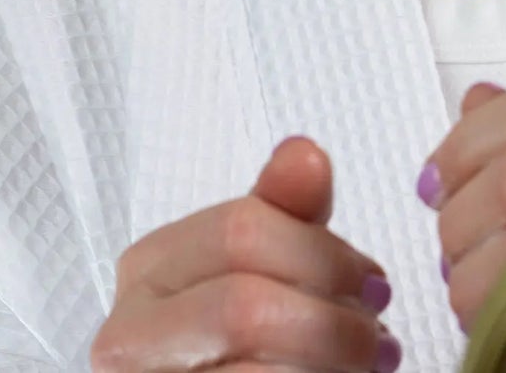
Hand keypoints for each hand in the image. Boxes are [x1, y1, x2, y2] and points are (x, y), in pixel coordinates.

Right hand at [91, 136, 402, 371]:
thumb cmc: (250, 335)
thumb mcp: (271, 262)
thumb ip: (288, 209)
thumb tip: (305, 155)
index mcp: (153, 266)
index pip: (241, 229)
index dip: (323, 254)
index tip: (370, 279)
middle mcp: (131, 330)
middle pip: (244, 306)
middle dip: (329, 321)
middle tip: (374, 334)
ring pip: (247, 366)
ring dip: (323, 363)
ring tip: (360, 365)